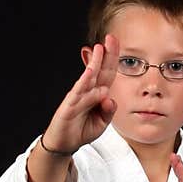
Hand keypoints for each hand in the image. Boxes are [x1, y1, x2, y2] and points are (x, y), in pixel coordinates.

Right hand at [40, 33, 119, 155]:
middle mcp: (88, 91)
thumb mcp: (102, 122)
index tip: (117, 44)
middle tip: (111, 38)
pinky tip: (89, 72)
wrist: (65, 142)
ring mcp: (78, 96)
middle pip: (100, 70)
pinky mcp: (70, 105)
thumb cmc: (82, 130)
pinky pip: (79, 92)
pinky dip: (84, 82)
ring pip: (89, 77)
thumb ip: (108, 111)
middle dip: (106, 54)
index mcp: (98, 94)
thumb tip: (110, 99)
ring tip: (99, 49)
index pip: (108, 73)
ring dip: (95, 63)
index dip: (113, 59)